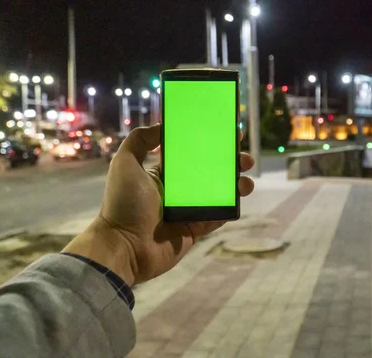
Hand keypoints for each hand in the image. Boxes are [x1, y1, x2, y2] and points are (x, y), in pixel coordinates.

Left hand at [63, 124, 254, 285]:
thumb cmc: (124, 204)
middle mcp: (178, 189)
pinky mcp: (197, 228)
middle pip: (211, 171)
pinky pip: (219, 215)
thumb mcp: (125, 164)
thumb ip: (139, 140)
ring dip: (237, 183)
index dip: (209, 142)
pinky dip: (232, 206)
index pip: (190, 153)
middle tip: (245, 156)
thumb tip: (163, 125)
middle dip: (230, 162)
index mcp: (163, 173)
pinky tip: (241, 195)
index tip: (226, 132)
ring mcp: (189, 210)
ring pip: (220, 193)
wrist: (125, 246)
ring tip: (247, 179)